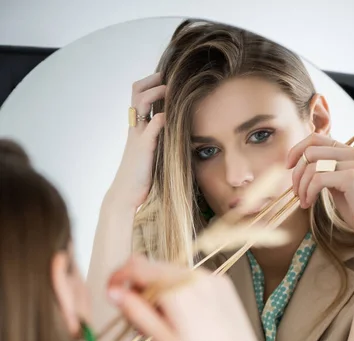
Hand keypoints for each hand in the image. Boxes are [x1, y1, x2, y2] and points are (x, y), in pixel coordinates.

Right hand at [107, 255, 269, 340]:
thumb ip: (136, 312)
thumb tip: (113, 292)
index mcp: (178, 290)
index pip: (137, 266)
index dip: (118, 276)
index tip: (111, 292)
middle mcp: (195, 276)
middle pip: (153, 267)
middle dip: (138, 287)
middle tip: (137, 319)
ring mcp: (211, 277)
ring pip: (171, 272)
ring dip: (158, 289)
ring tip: (162, 322)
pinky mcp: (222, 283)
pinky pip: (190, 278)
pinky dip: (178, 290)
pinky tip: (182, 316)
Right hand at [111, 73, 165, 208]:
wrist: (125, 195)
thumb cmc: (140, 177)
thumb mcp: (149, 152)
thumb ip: (157, 138)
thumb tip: (172, 129)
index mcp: (137, 127)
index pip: (138, 94)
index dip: (150, 83)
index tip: (166, 80)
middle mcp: (135, 128)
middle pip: (136, 92)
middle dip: (152, 80)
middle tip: (168, 77)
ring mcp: (138, 137)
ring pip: (140, 104)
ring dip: (156, 93)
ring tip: (170, 90)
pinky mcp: (144, 150)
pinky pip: (150, 129)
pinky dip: (159, 120)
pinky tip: (169, 116)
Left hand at [287, 133, 353, 244]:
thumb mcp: (337, 183)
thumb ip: (324, 170)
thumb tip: (299, 163)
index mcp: (349, 151)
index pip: (316, 138)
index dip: (297, 150)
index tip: (288, 167)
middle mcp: (353, 153)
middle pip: (310, 151)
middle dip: (296, 173)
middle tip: (295, 192)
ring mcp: (353, 164)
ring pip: (312, 166)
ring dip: (301, 186)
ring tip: (303, 201)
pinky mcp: (351, 177)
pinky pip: (317, 179)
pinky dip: (308, 192)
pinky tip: (309, 203)